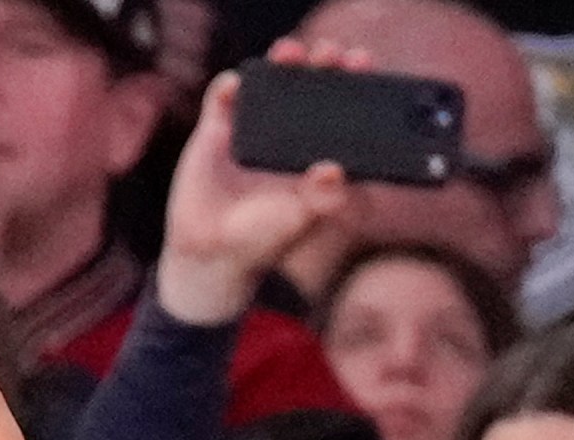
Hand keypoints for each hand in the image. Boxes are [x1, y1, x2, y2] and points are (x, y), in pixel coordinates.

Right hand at [153, 38, 358, 324]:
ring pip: (269, 81)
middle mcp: (287, 130)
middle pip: (309, 80)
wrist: (214, 252)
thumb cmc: (265, 236)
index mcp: (317, 145)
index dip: (354, 78)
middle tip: (329, 54)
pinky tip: (236, 85)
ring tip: (289, 53)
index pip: (342, 102)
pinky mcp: (215, 130)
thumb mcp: (302, 219)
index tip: (360, 64)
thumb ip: (324, 199)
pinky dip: (228, 87)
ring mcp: (251, 126)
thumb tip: (332, 172)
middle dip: (322, 61)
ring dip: (282, 61)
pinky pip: (222, 99)